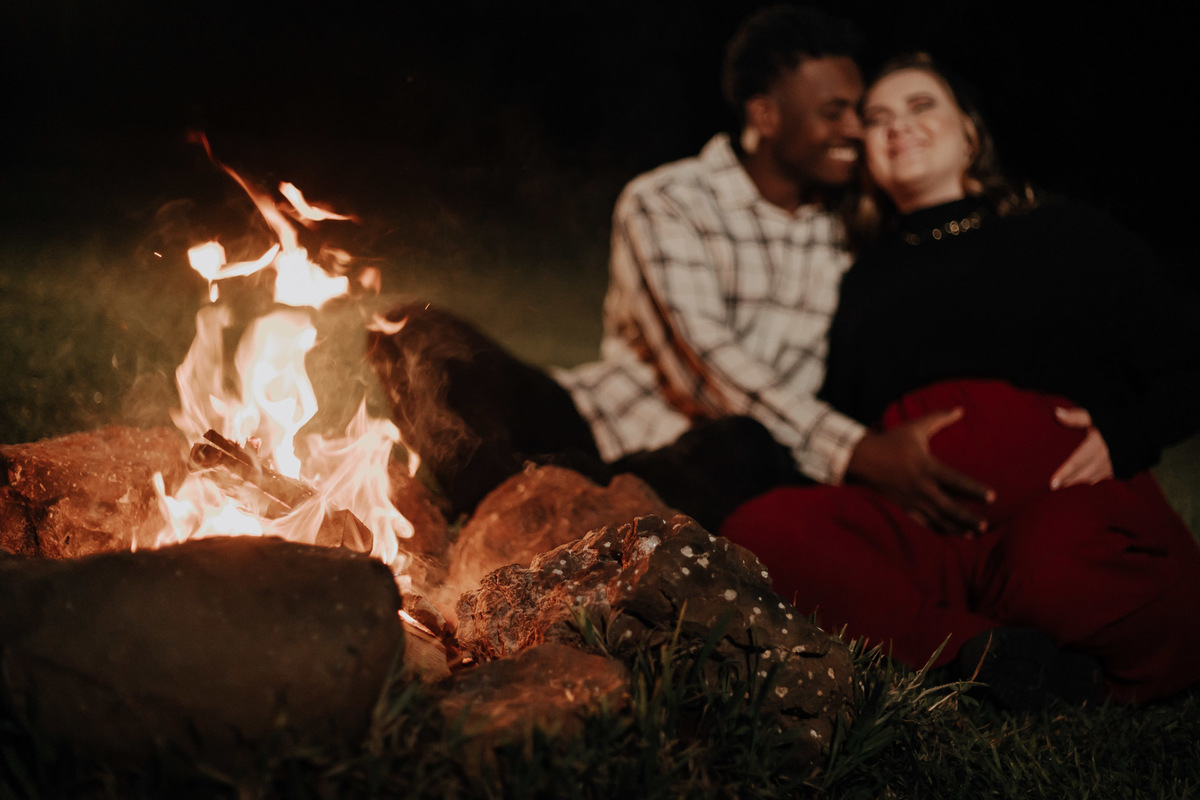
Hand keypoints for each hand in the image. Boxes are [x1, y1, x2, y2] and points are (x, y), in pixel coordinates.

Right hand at [846, 407, 994, 534]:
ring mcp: (912, 499)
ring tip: (976, 534)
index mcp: (926, 467)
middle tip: (985, 525)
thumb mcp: (915, 427)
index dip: (974, 489)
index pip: (956, 481)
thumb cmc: (891, 441)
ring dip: (957, 528)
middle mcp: (921, 487)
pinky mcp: (905, 506)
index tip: (992, 497)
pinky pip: (925, 522)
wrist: (862, 459)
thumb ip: (939, 418)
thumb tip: (960, 409)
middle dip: (968, 518)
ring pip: (938, 518)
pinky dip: (941, 529)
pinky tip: (954, 533)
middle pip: (949, 507)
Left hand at [1050, 407, 1112, 488]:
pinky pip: (1100, 482)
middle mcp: (1104, 460)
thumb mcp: (1095, 416)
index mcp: (1096, 447)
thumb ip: (1076, 416)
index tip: (1052, 484)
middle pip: (1082, 476)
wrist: (1144, 430)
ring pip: (1091, 481)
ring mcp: (1112, 468)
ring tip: (1060, 493)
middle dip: (1067, 485)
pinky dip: (1088, 486)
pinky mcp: (1118, 473)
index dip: (1064, 474)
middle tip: (1051, 492)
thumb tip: (1056, 412)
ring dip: (1076, 488)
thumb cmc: (1117, 422)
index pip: (1077, 463)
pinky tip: (1078, 490)